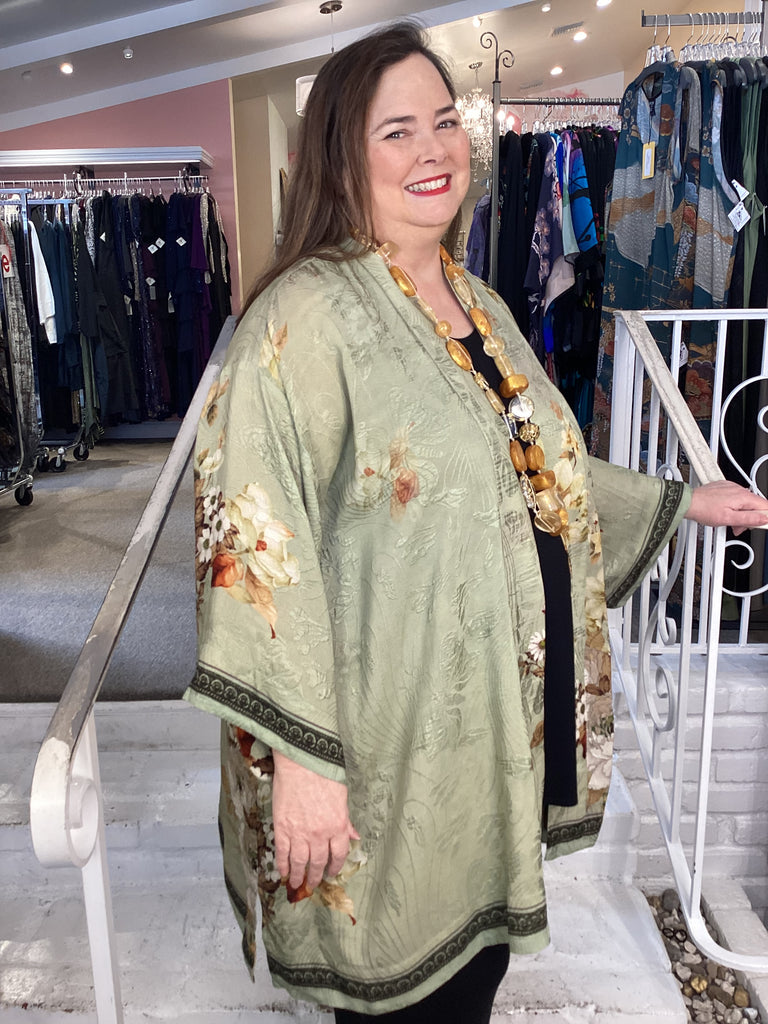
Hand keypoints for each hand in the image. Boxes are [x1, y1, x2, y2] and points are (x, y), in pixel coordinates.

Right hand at [272, 750, 359, 890]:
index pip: (339, 854)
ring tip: (297, 885)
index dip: (336, 867)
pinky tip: (283, 872)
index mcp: (337, 826)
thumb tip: (354, 835)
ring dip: (299, 876)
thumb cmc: (323, 774)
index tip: (332, 873)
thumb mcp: (342, 797)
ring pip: (300, 862)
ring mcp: (299, 833)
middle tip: (313, 884)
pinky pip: (282, 852)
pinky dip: (283, 865)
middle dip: (316, 876)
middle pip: (318, 862)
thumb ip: (346, 820)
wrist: (301, 763)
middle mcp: (319, 834)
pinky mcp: (282, 828)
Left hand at [685, 480, 767, 535]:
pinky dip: (734, 508)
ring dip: (742, 515)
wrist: (688, 502)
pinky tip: (725, 514)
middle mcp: (739, 489)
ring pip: (746, 503)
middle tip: (738, 528)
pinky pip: (736, 499)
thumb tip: (764, 519)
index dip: (765, 518)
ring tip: (729, 522)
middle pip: (756, 506)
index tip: (760, 526)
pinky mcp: (725, 489)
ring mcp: (732, 488)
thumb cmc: (704, 509)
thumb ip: (749, 519)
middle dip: (751, 519)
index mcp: (743, 496)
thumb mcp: (728, 519)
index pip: (766, 506)